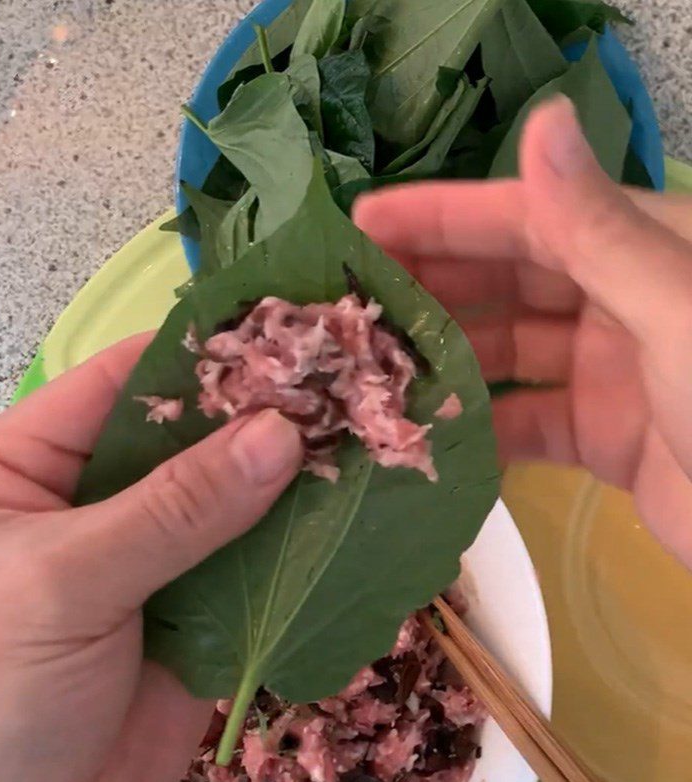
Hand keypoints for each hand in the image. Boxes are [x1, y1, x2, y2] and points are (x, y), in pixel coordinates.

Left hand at [0, 335, 301, 781]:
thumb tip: (281, 433)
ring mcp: (142, 555)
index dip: (198, 357)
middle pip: (181, 438)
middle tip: (338, 386)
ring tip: (358, 438)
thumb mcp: (63, 584)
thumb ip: (175, 508)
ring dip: (282, 480)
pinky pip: (246, 562)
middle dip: (253, 418)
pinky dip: (291, 544)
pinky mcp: (188, 609)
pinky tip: (343, 513)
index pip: (117, 382)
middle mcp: (86, 498)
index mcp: (22, 465)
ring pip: (223, 499)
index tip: (281, 336)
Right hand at [354, 96, 691, 567]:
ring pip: (503, 352)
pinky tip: (421, 430)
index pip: (523, 217)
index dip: (441, 216)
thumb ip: (596, 227)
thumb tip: (541, 118)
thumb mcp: (672, 306)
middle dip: (428, 284)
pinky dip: (474, 426)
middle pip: (504, 280)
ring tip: (370, 365)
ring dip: (442, 358)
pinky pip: (520, 420)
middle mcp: (615, 300)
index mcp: (637, 248)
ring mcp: (604, 371)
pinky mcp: (598, 435)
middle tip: (349, 299)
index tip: (364, 222)